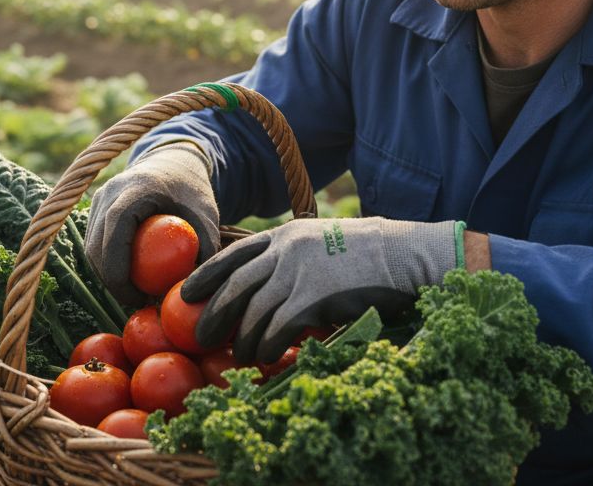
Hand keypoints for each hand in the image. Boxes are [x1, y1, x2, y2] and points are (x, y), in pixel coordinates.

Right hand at [85, 143, 219, 305]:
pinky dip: (107, 262)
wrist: (174, 161)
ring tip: (135, 291)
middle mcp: (109, 192)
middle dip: (112, 280)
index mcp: (135, 190)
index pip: (115, 233)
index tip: (137, 296)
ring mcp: (99, 198)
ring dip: (107, 273)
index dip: (118, 271)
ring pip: (91, 246)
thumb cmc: (192, 189)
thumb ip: (205, 248)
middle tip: (138, 301)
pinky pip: (95, 241)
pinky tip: (129, 277)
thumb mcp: (206, 215)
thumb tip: (196, 288)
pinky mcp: (97, 206)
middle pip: (97, 245)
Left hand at [182, 217, 462, 362]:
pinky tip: (265, 358)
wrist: (405, 256)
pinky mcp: (312, 298)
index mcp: (286, 234)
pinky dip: (266, 346)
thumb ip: (297, 258)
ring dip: (242, 339)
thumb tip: (273, 285)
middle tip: (198, 336)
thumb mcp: (325, 243)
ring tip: (239, 357)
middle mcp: (286, 250)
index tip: (187, 293)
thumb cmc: (371, 256)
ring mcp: (298, 272)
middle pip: (234, 284)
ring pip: (252, 311)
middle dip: (212, 312)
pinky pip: (276, 328)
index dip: (206, 274)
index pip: (233, 253)